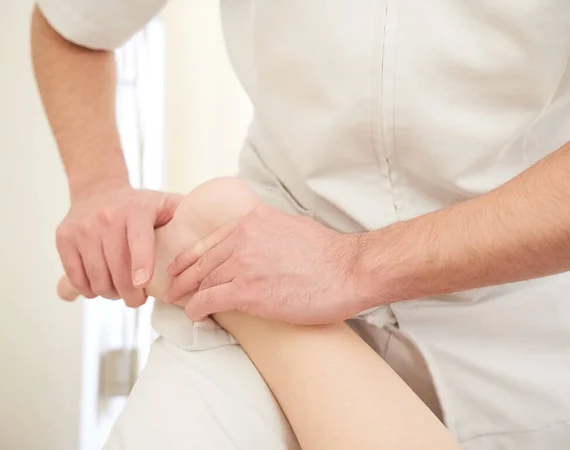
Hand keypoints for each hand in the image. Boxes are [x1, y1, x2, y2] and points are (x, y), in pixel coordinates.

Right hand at [56, 179, 181, 306]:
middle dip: (129, 294)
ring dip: (110, 293)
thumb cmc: (139, 204)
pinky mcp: (64, 238)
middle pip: (117, 268)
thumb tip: (214, 230)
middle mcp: (106, 217)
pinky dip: (88, 289)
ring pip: (96, 276)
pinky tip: (100, 287)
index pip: (138, 241)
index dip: (140, 264)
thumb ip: (186, 216)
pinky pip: (76, 275)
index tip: (143, 285)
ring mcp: (82, 228)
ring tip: (120, 292)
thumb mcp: (165, 203)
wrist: (97, 189)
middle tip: (137, 300)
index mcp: (136, 210)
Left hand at [163, 205, 370, 324]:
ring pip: (203, 279)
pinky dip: (197, 308)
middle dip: (183, 276)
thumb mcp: (293, 225)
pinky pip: (209, 299)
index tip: (180, 266)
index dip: (190, 255)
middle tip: (171, 288)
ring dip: (188, 294)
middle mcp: (243, 237)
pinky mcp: (247, 290)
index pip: (211, 239)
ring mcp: (243, 263)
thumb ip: (268, 230)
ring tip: (180, 303)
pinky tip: (193, 314)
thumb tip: (258, 240)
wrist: (348, 270)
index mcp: (253, 219)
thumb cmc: (328, 254)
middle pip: (203, 260)